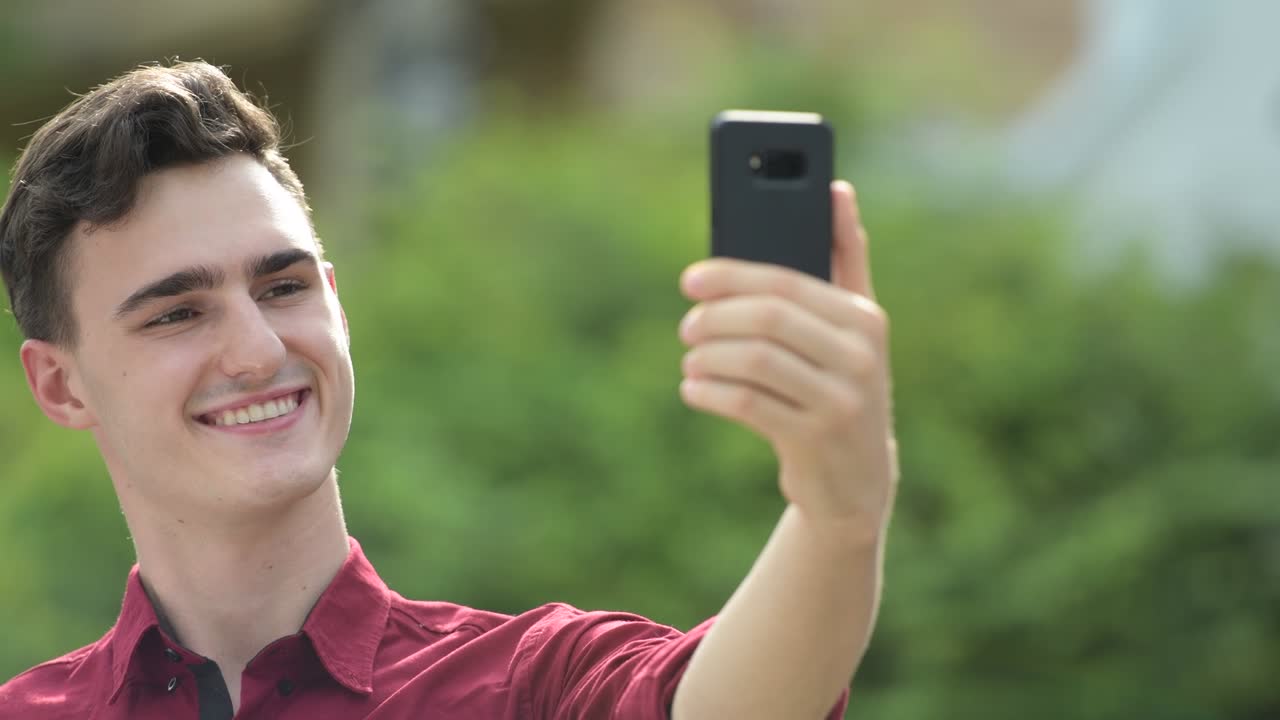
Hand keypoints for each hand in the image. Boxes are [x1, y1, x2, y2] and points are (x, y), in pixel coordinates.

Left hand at [678, 180, 897, 537]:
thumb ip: (846, 259)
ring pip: (754, 360)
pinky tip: (693, 389)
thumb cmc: (841, 385)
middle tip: (687, 325)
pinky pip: (746, 404)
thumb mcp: (854, 328)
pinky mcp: (814, 440)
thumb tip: (837, 189)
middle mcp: (861, 357)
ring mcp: (841, 401)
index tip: (690, 280)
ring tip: (691, 361)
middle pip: (768, 318)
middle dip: (715, 317)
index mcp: (867, 318)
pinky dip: (709, 392)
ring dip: (708, 356)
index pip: (788, 282)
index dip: (732, 276)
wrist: (857, 481)